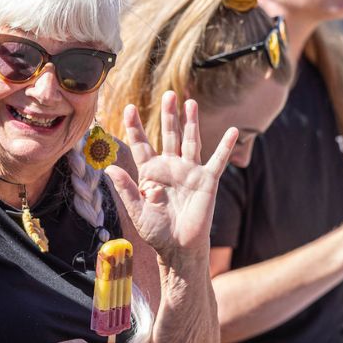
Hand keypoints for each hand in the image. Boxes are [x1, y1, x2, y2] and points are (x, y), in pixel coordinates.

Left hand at [105, 92, 236, 262]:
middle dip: (168, 115)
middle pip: (169, 135)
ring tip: (189, 102)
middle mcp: (171, 168)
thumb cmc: (157, 233)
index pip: (141, 144)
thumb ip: (125, 189)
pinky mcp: (207, 180)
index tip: (129, 108)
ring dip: (190, 122)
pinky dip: (226, 146)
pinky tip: (233, 131)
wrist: (179, 248)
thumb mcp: (136, 211)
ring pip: (191, 140)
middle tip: (168, 94)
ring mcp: (190, 172)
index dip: (135, 126)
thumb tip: (108, 169)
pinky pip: (218, 160)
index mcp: (151, 173)